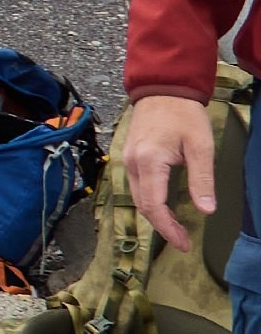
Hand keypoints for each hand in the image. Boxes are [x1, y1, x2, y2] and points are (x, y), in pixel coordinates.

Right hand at [122, 93, 214, 252]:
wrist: (162, 90)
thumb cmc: (183, 115)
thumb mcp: (200, 146)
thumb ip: (201, 179)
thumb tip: (206, 211)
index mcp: (148, 162)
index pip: (154, 205)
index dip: (168, 228)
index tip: (184, 244)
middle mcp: (131, 164)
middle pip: (142, 205)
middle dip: (162, 226)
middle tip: (183, 240)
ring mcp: (126, 160)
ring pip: (137, 197)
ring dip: (155, 215)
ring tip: (176, 227)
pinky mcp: (128, 157)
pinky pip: (135, 186)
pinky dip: (149, 202)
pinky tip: (164, 206)